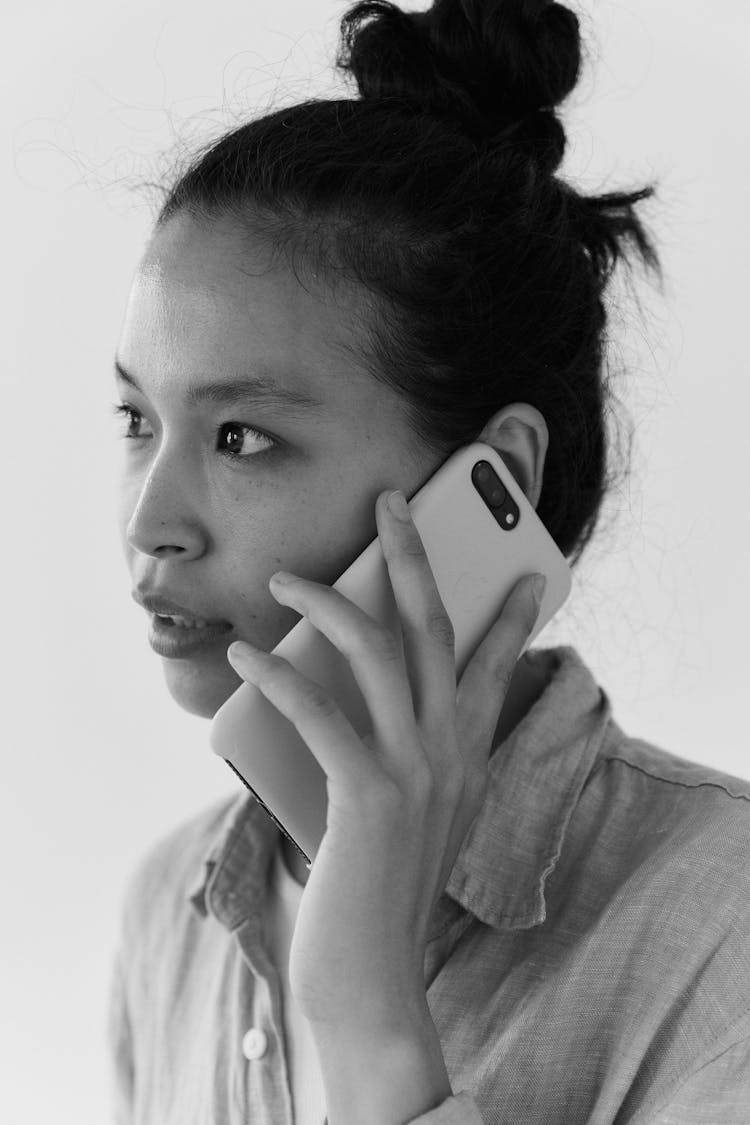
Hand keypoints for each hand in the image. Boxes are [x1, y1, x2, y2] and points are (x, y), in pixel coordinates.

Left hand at [226, 488, 544, 1032]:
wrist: (377, 979)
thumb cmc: (384, 893)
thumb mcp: (414, 814)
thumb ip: (402, 756)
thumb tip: (348, 696)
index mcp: (468, 755)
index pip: (499, 664)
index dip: (513, 613)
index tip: (528, 572)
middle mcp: (451, 751)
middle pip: (434, 626)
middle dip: (413, 554)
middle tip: (393, 501)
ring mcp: (414, 770)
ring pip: (377, 648)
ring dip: (327, 600)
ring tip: (284, 578)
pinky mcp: (366, 794)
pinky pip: (318, 710)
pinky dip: (278, 673)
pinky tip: (247, 652)